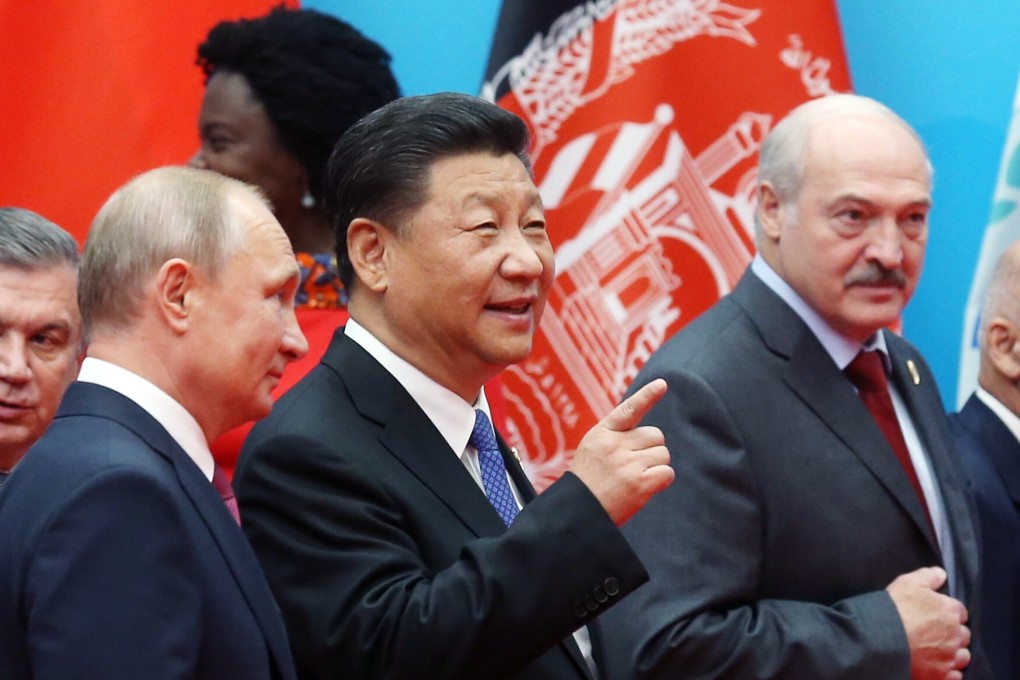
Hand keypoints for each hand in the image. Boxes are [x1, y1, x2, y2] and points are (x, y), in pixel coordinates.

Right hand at [568, 379, 673, 525]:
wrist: (578, 512)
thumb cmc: (588, 480)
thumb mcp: (593, 449)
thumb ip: (616, 437)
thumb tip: (651, 436)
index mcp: (602, 433)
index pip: (628, 410)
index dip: (647, 396)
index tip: (662, 384)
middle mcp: (615, 445)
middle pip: (656, 436)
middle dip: (651, 449)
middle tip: (633, 465)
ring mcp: (628, 464)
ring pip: (663, 454)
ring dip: (656, 466)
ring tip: (634, 478)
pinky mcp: (640, 484)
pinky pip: (667, 473)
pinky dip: (661, 480)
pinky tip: (645, 487)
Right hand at [887, 567, 970, 679]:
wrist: (881, 639)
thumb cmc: (894, 609)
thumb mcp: (908, 582)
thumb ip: (927, 576)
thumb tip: (941, 573)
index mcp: (950, 610)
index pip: (959, 610)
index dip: (947, 611)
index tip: (936, 613)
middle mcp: (955, 635)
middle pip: (963, 634)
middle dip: (953, 633)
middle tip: (935, 632)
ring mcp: (949, 657)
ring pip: (962, 656)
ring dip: (954, 653)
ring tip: (938, 650)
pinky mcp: (941, 675)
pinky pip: (955, 676)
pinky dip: (949, 671)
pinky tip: (938, 665)